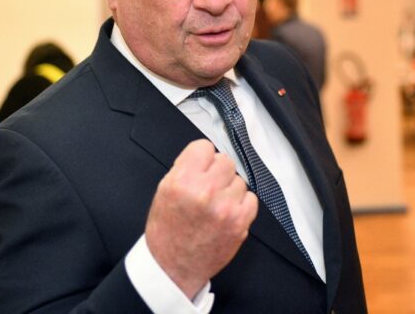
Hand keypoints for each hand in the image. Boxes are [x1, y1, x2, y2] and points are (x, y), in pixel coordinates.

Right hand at [145, 139, 257, 298]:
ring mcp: (225, 207)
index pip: (204, 147)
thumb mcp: (164, 191)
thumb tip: (204, 156)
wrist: (173, 267)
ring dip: (229, 189)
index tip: (200, 167)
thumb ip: (184, 169)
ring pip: (239, 180)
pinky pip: (251, 198)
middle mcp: (205, 191)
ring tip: (215, 205)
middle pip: (225, 161)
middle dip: (216, 172)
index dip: (201, 158)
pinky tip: (226, 213)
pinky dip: (241, 204)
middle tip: (207, 188)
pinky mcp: (240, 222)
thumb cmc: (167, 231)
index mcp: (182, 181)